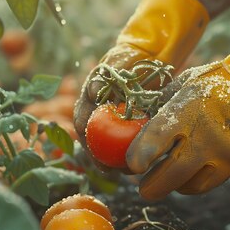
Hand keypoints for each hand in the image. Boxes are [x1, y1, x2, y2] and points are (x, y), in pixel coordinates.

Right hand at [72, 0, 209, 171]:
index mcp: (89, 97)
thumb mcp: (119, 61)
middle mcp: (97, 111)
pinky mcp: (127, 125)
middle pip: (92, 140)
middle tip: (109, 171)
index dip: (85, 140)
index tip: (95, 155)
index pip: (81, 122)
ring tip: (124, 173)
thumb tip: (93, 93)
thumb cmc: (131, 57)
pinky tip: (138, 166)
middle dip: (98, 159)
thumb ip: (106, 76)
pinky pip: (125, 144)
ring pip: (107, 145)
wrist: (148, 56)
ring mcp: (112, 120)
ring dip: (113, 161)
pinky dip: (129, 155)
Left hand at [126, 15, 229, 199]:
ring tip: (166, 179)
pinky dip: (195, 183)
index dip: (139, 156)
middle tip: (143, 189)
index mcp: (185, 110)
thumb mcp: (183, 86)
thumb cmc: (214, 83)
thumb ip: (160, 107)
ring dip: (174, 186)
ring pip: (190, 185)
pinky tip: (189, 175)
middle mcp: (203, 135)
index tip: (131, 166)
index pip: (156, 138)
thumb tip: (135, 124)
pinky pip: (209, 183)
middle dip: (152, 186)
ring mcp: (222, 153)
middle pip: (170, 174)